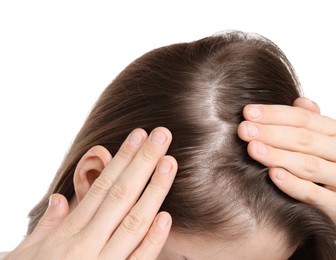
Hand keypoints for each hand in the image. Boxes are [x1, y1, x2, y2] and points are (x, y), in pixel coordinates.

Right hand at [7, 127, 176, 259]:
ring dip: (155, 190)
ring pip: (134, 221)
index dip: (123, 159)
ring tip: (169, 162)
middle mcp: (88, 242)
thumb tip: (59, 198)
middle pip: (122, 194)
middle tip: (162, 134)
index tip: (139, 135)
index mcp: (71, 230)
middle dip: (144, 162)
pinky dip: (153, 240)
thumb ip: (48, 223)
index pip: (103, 186)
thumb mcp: (30, 250)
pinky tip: (166, 216)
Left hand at [237, 97, 335, 240]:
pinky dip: (292, 184)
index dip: (274, 114)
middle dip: (271, 133)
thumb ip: (307, 122)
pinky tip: (272, 174)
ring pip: (309, 165)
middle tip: (244, 130)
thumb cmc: (324, 168)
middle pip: (305, 139)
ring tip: (252, 149)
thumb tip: (298, 100)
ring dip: (277, 156)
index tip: (247, 112)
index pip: (304, 118)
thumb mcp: (318, 142)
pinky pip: (313, 194)